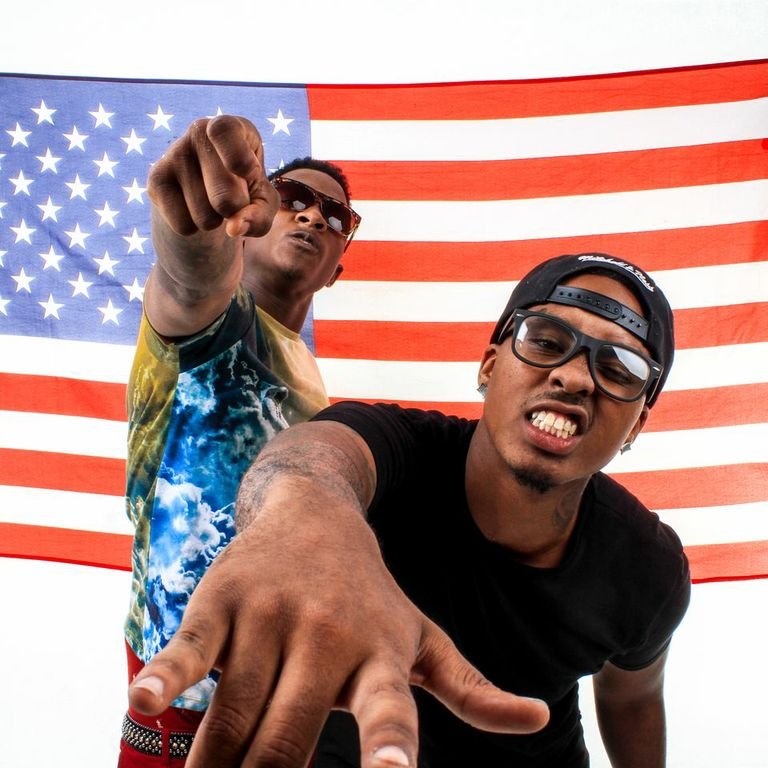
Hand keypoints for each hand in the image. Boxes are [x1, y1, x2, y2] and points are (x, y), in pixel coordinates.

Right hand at [128, 496, 548, 767]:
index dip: (388, 746)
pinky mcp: (223, 599)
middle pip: (288, 738)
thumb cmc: (370, 595)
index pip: (390, 708)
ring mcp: (273, 614)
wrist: (317, 512)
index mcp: (380, 655)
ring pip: (236, 714)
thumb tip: (540, 718)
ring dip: (215, 765)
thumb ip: (471, 688)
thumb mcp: (422, 636)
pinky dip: (167, 678)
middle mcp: (328, 634)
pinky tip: (146, 702)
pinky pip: (191, 649)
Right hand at [148, 114, 279, 238]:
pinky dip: (194, 229)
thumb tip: (234, 229)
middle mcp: (198, 132)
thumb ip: (259, 215)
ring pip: (205, 218)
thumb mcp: (263, 202)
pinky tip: (192, 208)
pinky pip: (183, 225)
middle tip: (233, 199)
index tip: (249, 174)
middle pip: (224, 197)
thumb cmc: (245, 190)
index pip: (225, 130)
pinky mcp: (155, 180)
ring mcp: (173, 154)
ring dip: (214, 222)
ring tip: (211, 201)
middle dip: (235, 212)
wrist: (206, 193)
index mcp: (232, 128)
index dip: (238, 157)